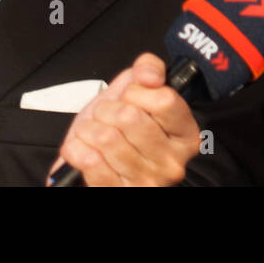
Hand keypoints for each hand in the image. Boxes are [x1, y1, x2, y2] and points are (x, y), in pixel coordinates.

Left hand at [47, 53, 200, 185]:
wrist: (97, 155)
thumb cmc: (121, 125)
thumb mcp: (136, 89)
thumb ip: (149, 69)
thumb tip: (149, 75)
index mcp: (186, 135)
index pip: (164, 100)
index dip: (138, 92)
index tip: (131, 98)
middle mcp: (172, 162)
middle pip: (130, 117)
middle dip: (107, 109)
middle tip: (106, 115)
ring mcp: (147, 182)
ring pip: (106, 138)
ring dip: (89, 128)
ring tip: (93, 131)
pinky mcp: (120, 193)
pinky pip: (90, 162)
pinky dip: (77, 148)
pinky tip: (83, 147)